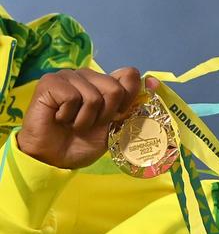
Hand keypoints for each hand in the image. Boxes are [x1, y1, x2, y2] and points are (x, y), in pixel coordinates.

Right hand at [16, 68, 149, 169]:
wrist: (56, 158)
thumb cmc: (84, 142)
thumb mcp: (116, 126)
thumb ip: (132, 106)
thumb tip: (154, 82)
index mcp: (105, 82)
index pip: (129, 75)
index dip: (128, 98)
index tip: (118, 115)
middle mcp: (88, 75)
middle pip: (115, 88)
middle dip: (106, 114)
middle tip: (90, 125)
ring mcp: (68, 76)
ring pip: (93, 96)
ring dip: (85, 119)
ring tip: (73, 124)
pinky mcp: (50, 82)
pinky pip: (72, 97)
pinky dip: (68, 115)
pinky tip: (59, 118)